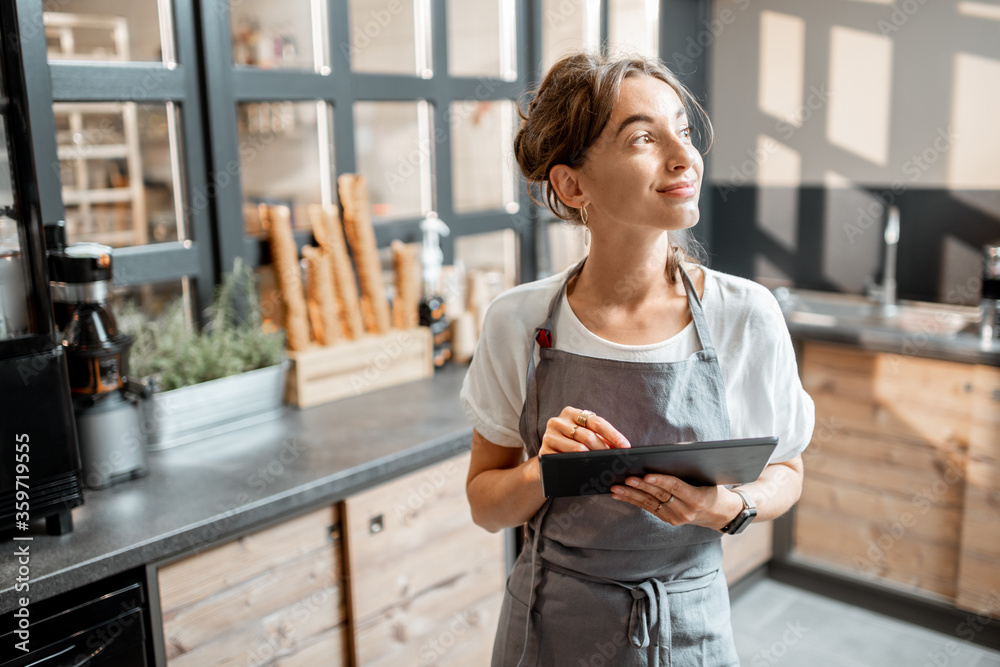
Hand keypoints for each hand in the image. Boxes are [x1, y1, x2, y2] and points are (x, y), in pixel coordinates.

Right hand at [538, 406, 630, 456]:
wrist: (547, 461)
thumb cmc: (571, 446)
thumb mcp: (585, 437)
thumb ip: (600, 438)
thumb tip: (621, 447)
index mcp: (571, 413)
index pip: (596, 422)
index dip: (613, 434)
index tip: (625, 446)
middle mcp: (558, 421)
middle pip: (587, 435)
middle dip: (604, 448)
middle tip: (615, 459)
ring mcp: (548, 436)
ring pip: (577, 448)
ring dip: (592, 457)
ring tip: (603, 463)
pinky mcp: (543, 451)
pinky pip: (564, 459)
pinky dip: (577, 464)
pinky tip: (586, 468)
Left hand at [610, 474, 743, 529]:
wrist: (719, 514)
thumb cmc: (713, 489)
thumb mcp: (708, 477)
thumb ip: (692, 465)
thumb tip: (676, 448)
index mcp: (697, 499)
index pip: (676, 487)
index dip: (661, 481)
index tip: (646, 475)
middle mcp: (686, 511)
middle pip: (660, 495)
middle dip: (641, 487)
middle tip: (625, 479)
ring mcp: (676, 518)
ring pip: (650, 504)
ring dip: (631, 496)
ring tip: (616, 488)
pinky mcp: (668, 521)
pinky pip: (649, 508)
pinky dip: (633, 501)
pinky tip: (620, 495)